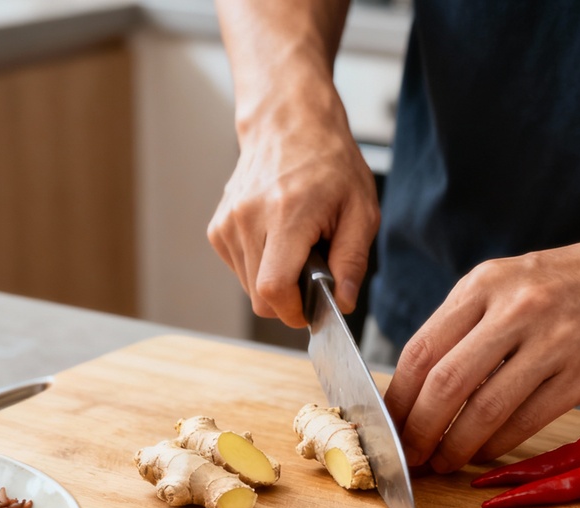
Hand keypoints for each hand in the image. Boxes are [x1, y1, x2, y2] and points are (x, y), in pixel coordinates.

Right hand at [207, 110, 379, 327]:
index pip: (273, 288)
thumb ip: (352, 260)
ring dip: (274, 280)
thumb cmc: (329, 163)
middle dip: (289, 298)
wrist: (289, 125)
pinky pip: (239, 269)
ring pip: (248, 286)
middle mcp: (248, 218)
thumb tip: (343, 302)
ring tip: (296, 247)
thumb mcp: (360, 209)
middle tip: (313, 271)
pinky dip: (260, 266)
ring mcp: (228, 222)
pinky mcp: (218, 227)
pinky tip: (277, 240)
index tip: (311, 308)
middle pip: (259, 296)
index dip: (293, 310)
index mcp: (286, 213)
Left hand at [384, 230, 579, 473]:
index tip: (383, 425)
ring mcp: (553, 341)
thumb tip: (415, 386)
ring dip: (455, 446)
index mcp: (484, 285)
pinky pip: (527, 420)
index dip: (396, 397)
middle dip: (417, 429)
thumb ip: (465, 324)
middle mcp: (515, 309)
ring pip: (484, 408)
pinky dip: (497, 444)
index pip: (421, 350)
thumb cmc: (570, 282)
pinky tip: (483, 453)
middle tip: (407, 455)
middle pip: (444, 383)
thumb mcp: (508, 282)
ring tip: (441, 463)